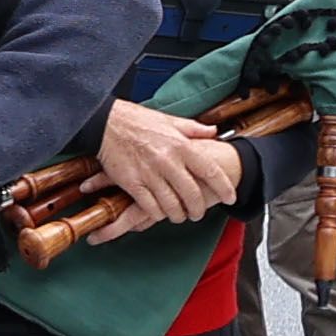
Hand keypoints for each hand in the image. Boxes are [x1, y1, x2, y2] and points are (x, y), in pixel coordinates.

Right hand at [94, 103, 242, 226]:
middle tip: (198, 213)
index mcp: (181, 145)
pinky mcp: (132, 183)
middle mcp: (168, 161)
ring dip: (178, 215)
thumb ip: (194, 129)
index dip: (223, 188)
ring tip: (179, 216)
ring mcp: (150, 174)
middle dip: (198, 209)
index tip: (230, 197)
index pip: (210, 171)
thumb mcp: (169, 120)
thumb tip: (214, 132)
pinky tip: (160, 213)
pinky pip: (150, 207)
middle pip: (192, 194)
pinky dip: (158, 214)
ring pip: (172, 205)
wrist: (104, 123)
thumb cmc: (137, 121)